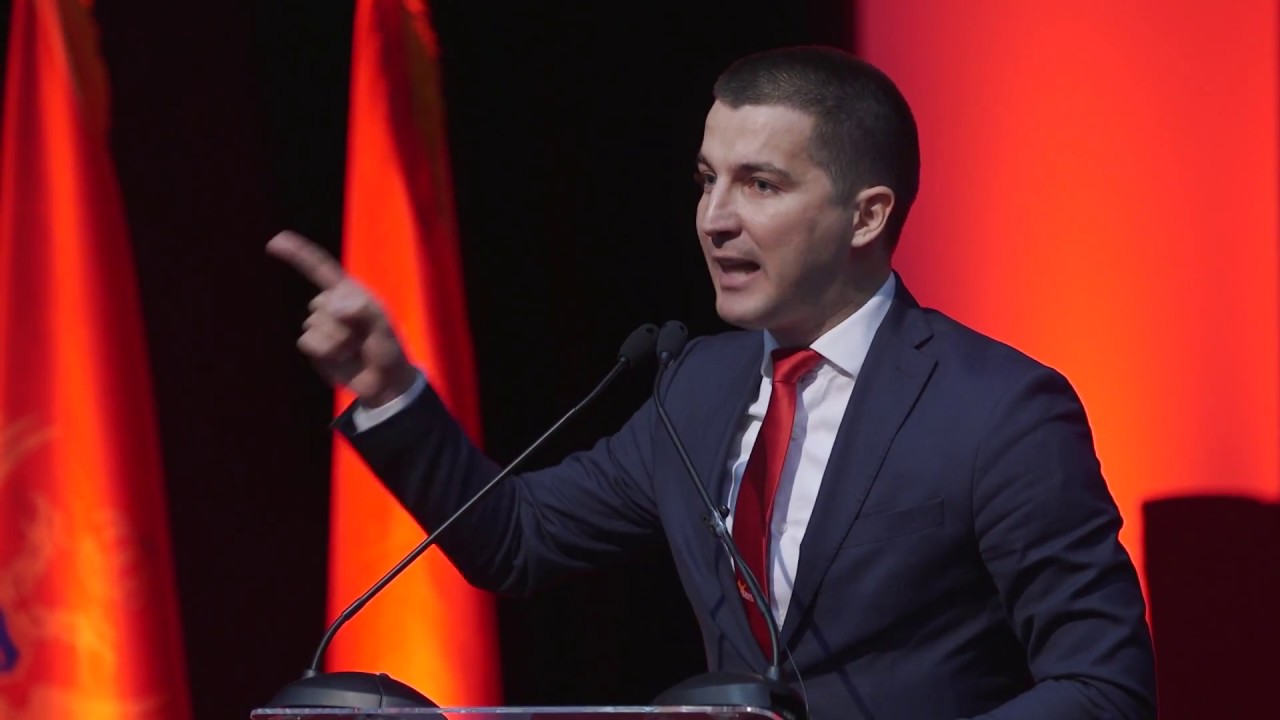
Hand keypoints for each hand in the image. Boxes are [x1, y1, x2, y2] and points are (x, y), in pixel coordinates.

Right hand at [266, 230, 417, 407]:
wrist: (381, 382)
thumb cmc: (386, 349)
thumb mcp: (383, 327)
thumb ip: (364, 311)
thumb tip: (332, 305)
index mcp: (349, 292)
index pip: (320, 267)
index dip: (298, 253)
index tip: (276, 241)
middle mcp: (331, 304)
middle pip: (320, 303)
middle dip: (343, 323)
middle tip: (363, 337)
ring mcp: (320, 324)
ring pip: (314, 325)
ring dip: (337, 340)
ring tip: (354, 348)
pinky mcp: (313, 345)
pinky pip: (308, 342)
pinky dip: (326, 352)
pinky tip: (341, 357)